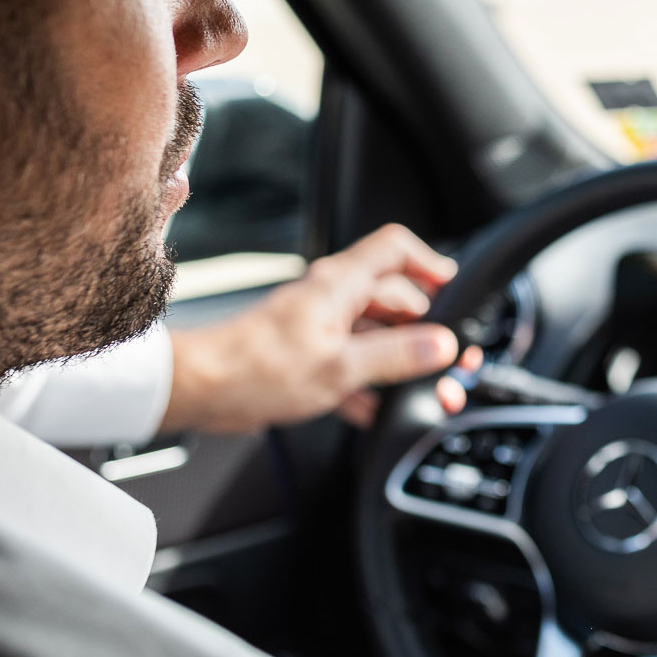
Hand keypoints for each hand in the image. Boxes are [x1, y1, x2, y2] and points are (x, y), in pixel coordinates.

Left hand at [159, 224, 476, 433]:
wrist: (203, 389)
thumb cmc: (256, 369)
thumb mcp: (340, 367)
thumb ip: (395, 355)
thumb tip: (440, 345)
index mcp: (341, 284)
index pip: (396, 248)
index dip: (429, 264)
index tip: (453, 291)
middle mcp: (332, 297)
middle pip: (394, 297)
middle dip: (422, 328)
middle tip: (443, 358)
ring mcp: (320, 324)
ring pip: (374, 333)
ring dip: (396, 360)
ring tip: (414, 389)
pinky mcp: (308, 353)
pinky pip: (351, 360)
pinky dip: (366, 381)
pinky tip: (372, 408)